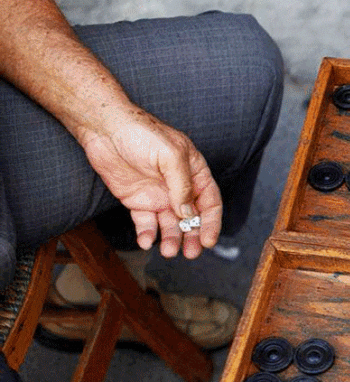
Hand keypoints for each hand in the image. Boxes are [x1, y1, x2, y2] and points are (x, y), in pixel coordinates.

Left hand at [77, 108, 221, 258]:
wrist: (104, 128)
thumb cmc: (141, 132)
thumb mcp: (171, 155)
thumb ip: (182, 186)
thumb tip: (188, 214)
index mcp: (194, 173)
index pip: (210, 202)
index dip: (211, 222)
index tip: (208, 241)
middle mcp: (178, 187)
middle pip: (192, 219)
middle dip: (192, 237)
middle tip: (191, 253)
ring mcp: (158, 195)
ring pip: (170, 225)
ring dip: (171, 239)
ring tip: (168, 251)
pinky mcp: (137, 201)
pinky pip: (146, 223)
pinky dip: (147, 234)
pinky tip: (146, 241)